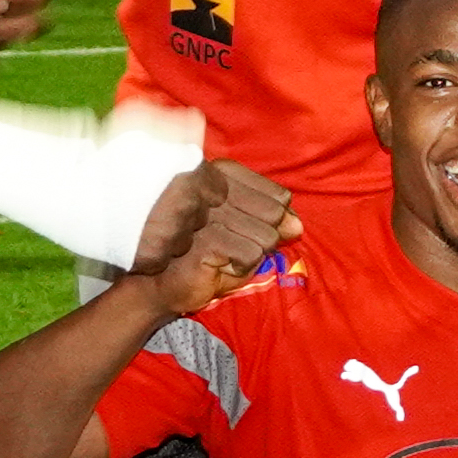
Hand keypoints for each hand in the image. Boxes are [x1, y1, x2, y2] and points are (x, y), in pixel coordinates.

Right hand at [131, 159, 294, 310]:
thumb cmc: (206, 254)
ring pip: (267, 236)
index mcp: (222, 174)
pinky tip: (215, 266)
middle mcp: (213, 185)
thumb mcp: (246, 232)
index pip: (278, 195)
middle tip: (230, 248)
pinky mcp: (204, 237)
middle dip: (262, 240)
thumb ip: (273, 220)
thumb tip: (297, 226)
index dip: (271, 221)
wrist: (160, 283)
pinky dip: (241, 268)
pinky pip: (251, 254)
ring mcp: (207, 209)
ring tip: (221, 257)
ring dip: (250, 256)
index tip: (241, 231)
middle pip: (276, 215)